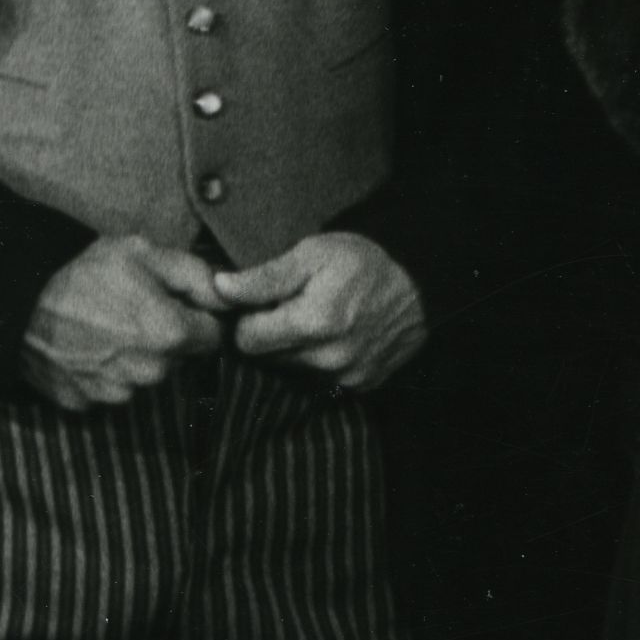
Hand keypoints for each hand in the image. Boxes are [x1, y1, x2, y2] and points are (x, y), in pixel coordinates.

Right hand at [25, 235, 228, 409]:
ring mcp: (115, 392)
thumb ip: (198, 275)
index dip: (198, 317)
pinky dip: (102, 372)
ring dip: (134, 356)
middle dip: (167, 337)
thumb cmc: (83, 271)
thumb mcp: (145, 252)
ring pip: (144, 375)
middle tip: (131, 309)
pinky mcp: (84, 403)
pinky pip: (108, 388)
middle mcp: (150, 372)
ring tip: (103, 326)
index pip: (214, 336)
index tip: (176, 303)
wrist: (15, 299)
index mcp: (172, 334)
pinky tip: (84, 346)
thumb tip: (230, 297)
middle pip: (178, 358)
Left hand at [207, 232, 428, 390]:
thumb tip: (219, 288)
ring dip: (295, 351)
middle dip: (272, 335)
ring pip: (293, 372)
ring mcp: (348, 376)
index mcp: (313, 323)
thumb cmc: (361, 261)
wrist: (420, 281)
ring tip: (316, 321)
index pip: (246, 341)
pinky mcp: (362, 385)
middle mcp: (329, 358)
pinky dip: (321, 362)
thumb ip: (264, 277)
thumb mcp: (311, 254)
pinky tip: (337, 337)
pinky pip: (321, 381)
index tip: (264, 304)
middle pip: (268, 359)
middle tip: (292, 308)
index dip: (249, 319)